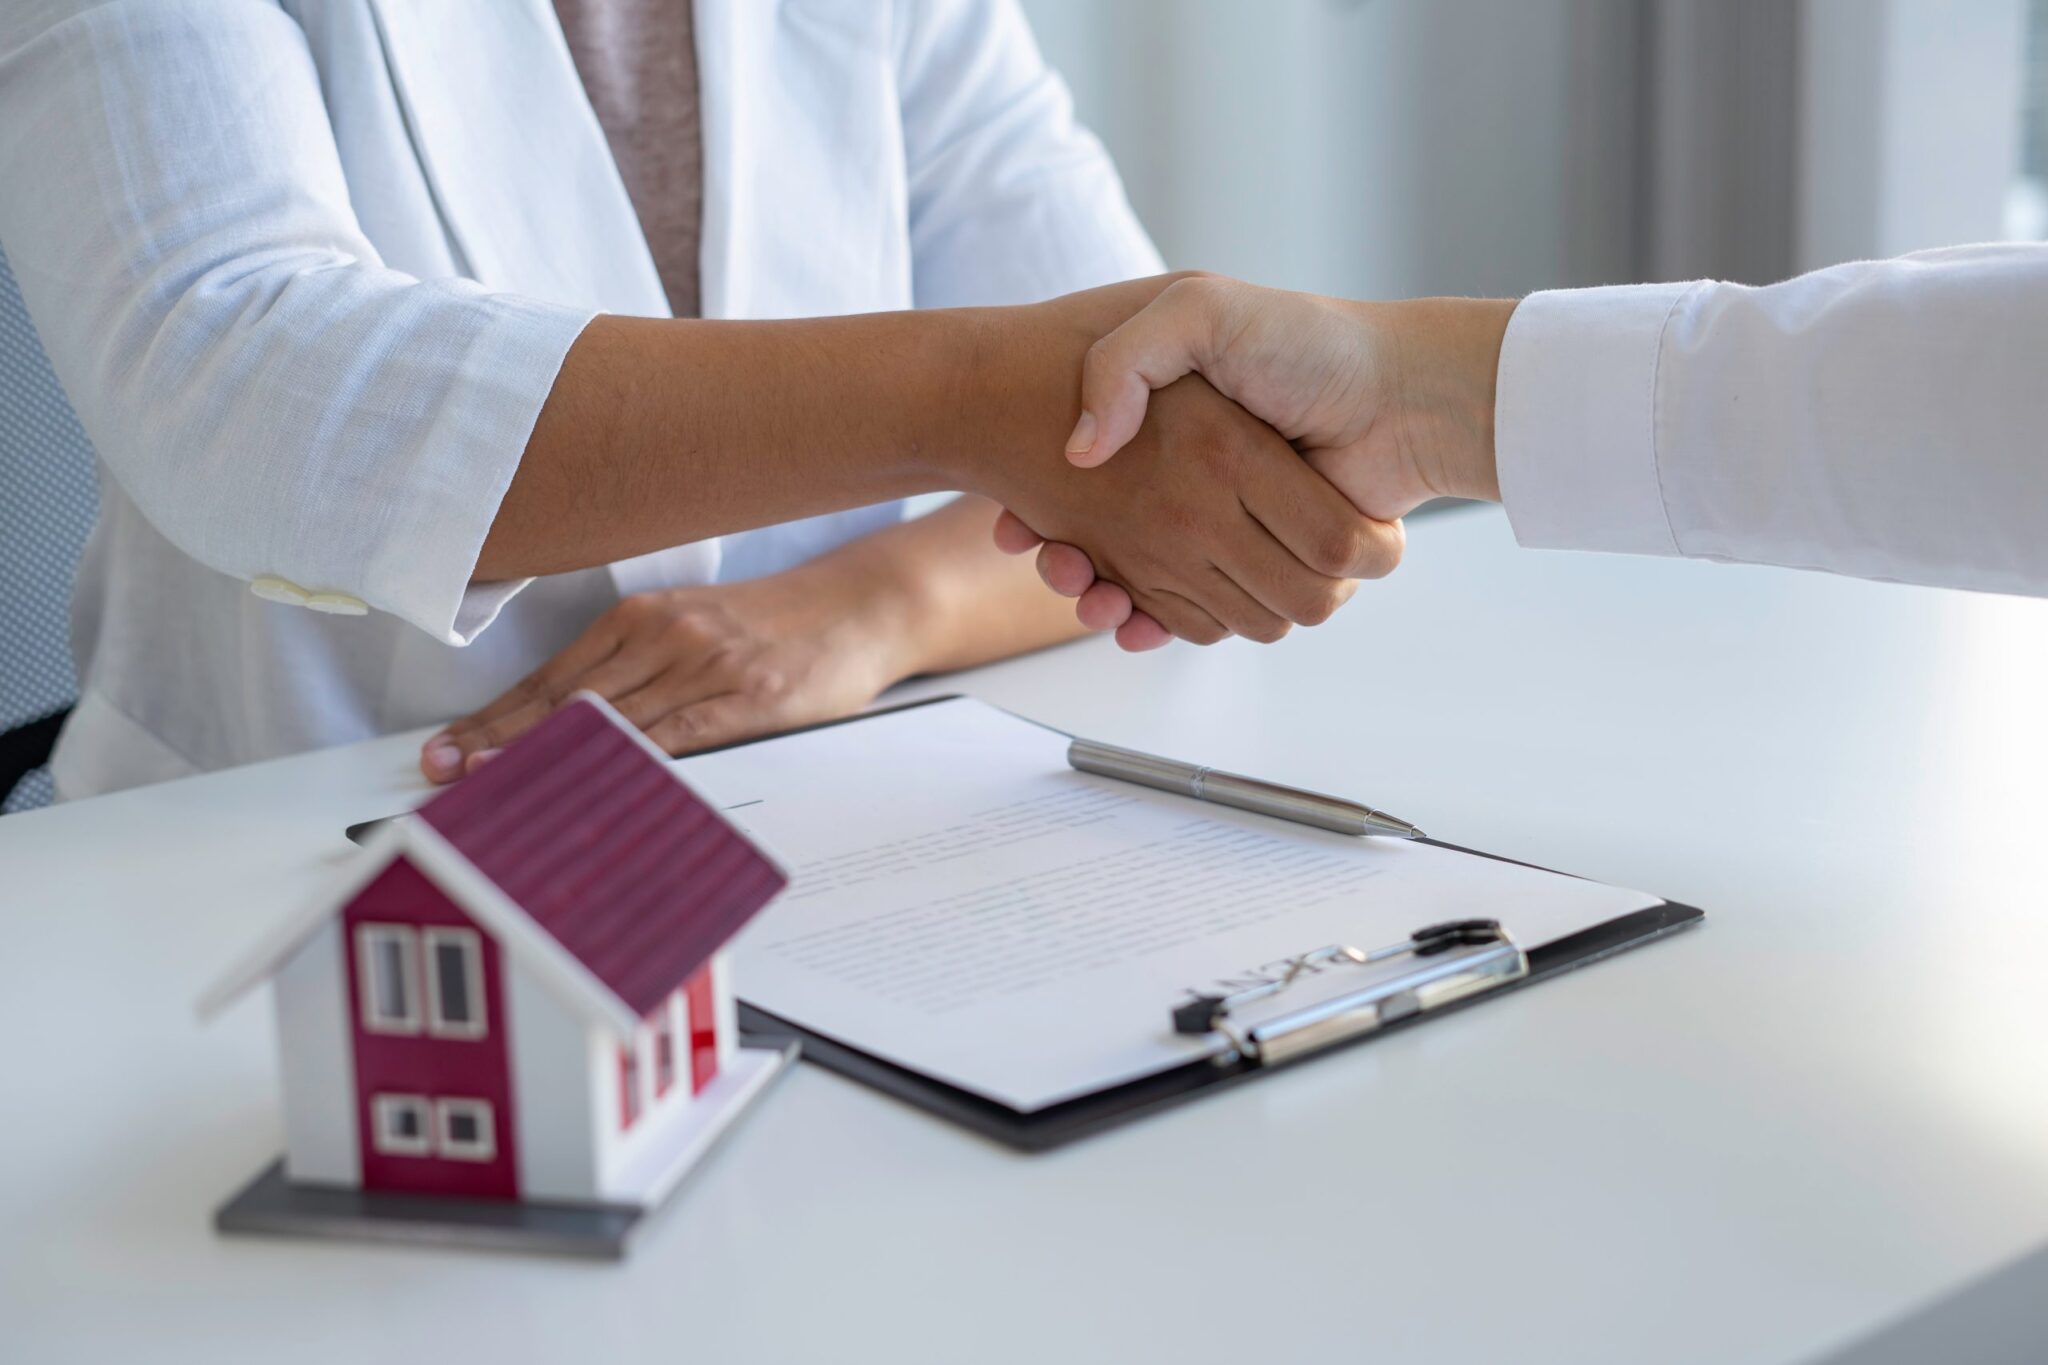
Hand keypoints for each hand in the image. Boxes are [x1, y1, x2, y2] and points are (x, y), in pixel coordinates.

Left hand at [420, 566, 913, 782]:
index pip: (554, 675)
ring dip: (548, 754)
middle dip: (499, 737)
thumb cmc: (779, 626)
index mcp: (645, 618)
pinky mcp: (747, 697)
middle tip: (444, 768)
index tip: (449, 743)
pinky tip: (594, 778)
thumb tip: (575, 721)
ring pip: (611, 718)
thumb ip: (640, 666)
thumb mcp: (697, 629)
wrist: (861, 606)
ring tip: (494, 782)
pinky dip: (630, 759)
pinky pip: (678, 734)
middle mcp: (666, 636)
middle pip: (567, 698)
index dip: (497, 714)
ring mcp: (705, 666)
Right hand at [993, 277, 1513, 644]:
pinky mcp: (1261, 571)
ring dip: (1111, 600)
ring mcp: (1227, 534)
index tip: (1026, 526)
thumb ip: (1129, 360)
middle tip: (1058, 561)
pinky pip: (1197, 619)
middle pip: (1111, 552)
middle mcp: (1197, 491)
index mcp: (1174, 441)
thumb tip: (1081, 451)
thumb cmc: (1305, 343)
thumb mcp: (1199, 310)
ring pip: (1146, 591)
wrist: (1402, 388)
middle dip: (1078, 570)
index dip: (1052, 520)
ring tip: (1090, 586)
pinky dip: (1158, 623)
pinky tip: (1122, 608)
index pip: (1085, 495)